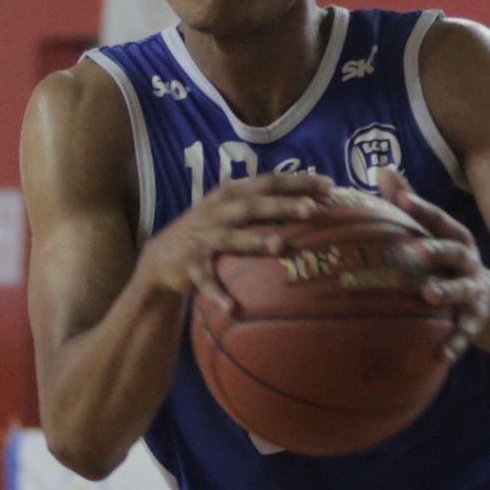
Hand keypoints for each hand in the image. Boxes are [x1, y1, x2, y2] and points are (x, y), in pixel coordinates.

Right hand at [139, 171, 334, 310]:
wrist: (161, 257)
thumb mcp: (231, 212)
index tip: (329, 185)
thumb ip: (262, 206)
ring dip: (254, 241)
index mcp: (230, 194)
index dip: (296, 181)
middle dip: (282, 205)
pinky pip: (206, 280)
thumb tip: (311, 206)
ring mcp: (203, 238)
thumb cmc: (210, 233)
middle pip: (253, 205)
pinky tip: (232, 308)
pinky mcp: (190, 265)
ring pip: (231, 238)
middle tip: (312, 210)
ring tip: (280, 247)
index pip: (267, 182)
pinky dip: (217, 294)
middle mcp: (217, 211)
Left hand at [378, 169, 489, 361]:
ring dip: (447, 291)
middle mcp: (467, 263)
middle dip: (438, 250)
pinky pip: (465, 333)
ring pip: (462, 290)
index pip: (438, 220)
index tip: (401, 198)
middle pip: (456, 252)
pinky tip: (442, 355)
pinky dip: (454, 343)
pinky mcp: (475, 321)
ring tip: (428, 295)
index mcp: (455, 239)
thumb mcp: (434, 235)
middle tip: (415, 250)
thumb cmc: (448, 263)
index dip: (421, 207)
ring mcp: (473, 292)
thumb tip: (382, 168)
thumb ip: (410, 204)